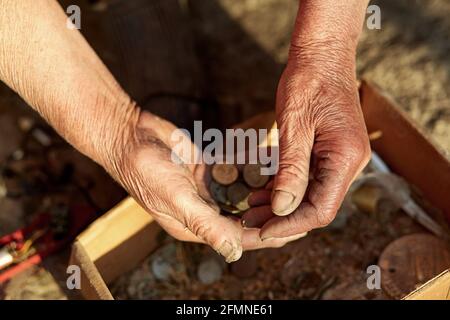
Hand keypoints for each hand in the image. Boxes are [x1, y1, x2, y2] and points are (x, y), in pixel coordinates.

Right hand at [104, 110, 304, 261]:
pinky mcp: (208, 168)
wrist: (127, 134)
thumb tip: (235, 254)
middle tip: (305, 207)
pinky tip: (273, 163)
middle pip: (246, 217)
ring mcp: (206, 188)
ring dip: (266, 191)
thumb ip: (206, 224)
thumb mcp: (175, 198)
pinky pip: (235, 170)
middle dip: (273, 214)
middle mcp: (204, 209)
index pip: (240, 237)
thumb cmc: (145, 170)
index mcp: (195, 226)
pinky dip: (252, 168)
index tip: (300, 229)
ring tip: (296, 186)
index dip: (270, 234)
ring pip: (244, 194)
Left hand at [245, 56, 370, 238]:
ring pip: (311, 195)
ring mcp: (341, 159)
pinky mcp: (330, 153)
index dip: (290, 224)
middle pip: (316, 205)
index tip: (261, 230)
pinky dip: (285, 187)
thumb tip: (282, 209)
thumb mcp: (294, 126)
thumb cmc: (307, 82)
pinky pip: (309, 179)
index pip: (321, 209)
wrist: (321, 57)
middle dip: (282, 217)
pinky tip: (261, 190)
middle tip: (248, 220)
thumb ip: (291, 170)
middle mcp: (349, 164)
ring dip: (281, 204)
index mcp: (345, 158)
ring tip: (249, 207)